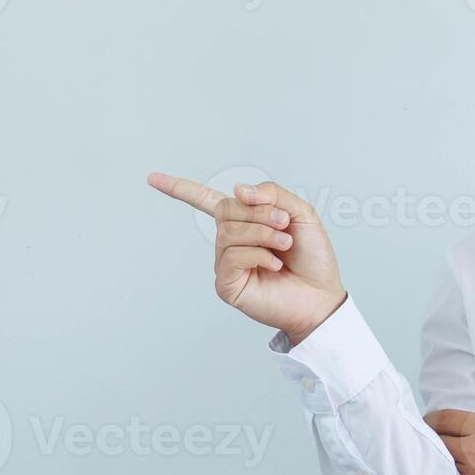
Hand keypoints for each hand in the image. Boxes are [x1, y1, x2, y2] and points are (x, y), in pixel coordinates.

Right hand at [147, 173, 345, 344]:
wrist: (322, 295)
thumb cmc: (312, 258)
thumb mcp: (301, 214)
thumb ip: (272, 195)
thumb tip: (237, 189)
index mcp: (245, 221)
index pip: (206, 200)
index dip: (180, 188)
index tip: (153, 178)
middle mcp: (230, 241)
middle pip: (225, 209)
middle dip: (258, 212)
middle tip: (285, 225)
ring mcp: (226, 263)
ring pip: (229, 232)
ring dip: (263, 233)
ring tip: (285, 245)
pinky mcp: (227, 284)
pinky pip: (232, 256)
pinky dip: (258, 255)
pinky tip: (274, 265)